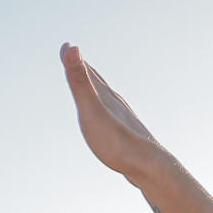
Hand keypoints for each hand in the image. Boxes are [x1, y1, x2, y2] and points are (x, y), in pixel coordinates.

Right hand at [61, 42, 165, 181]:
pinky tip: (108, 119)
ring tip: (91, 86)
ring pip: (107, 99)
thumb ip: (80, 81)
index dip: (73, 60)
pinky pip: (112, 118)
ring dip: (96, 90)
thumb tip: (71, 47)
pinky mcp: (126, 135)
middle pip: (97, 82)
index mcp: (105, 95)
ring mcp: (122, 118)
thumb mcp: (91, 109)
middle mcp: (115, 103)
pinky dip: (105, 112)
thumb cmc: (116, 140)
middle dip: (85, 70)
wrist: (147, 166)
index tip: (65, 46)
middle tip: (74, 58)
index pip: (86, 72)